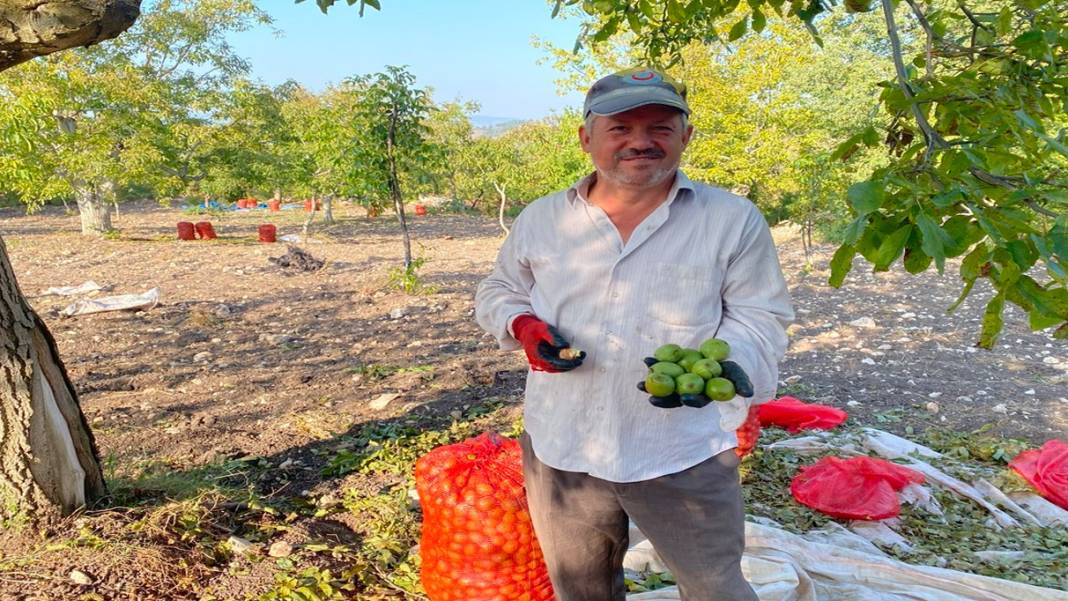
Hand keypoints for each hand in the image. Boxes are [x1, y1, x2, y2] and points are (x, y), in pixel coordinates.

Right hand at [511, 314, 584, 372]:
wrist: (525, 329)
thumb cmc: (535, 328)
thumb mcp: (544, 329)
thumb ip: (554, 337)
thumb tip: (565, 346)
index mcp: (537, 355)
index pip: (553, 363)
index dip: (566, 363)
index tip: (576, 361)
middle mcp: (538, 361)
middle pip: (555, 368)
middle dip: (568, 366)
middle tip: (580, 360)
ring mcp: (540, 361)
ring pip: (554, 368)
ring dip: (566, 366)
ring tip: (578, 360)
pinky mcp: (543, 359)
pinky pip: (553, 364)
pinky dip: (562, 363)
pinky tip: (571, 359)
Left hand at [638, 355, 752, 408]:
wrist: (723, 354)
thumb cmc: (731, 368)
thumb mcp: (739, 374)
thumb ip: (742, 383)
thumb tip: (748, 393)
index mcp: (705, 396)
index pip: (697, 401)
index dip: (691, 400)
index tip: (684, 398)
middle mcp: (691, 392)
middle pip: (676, 397)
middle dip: (663, 399)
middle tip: (650, 398)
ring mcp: (681, 382)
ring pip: (666, 385)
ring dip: (652, 385)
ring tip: (639, 385)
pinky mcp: (675, 370)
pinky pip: (664, 368)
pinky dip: (656, 365)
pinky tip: (647, 361)